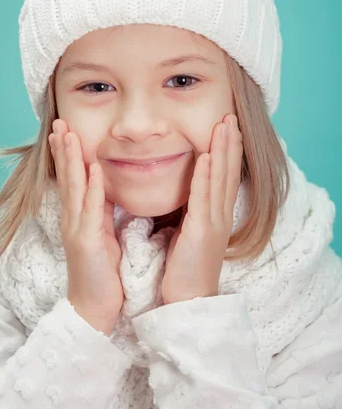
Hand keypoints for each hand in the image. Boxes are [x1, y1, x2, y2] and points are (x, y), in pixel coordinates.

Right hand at [49, 119, 122, 335]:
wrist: (95, 307)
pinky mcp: (87, 241)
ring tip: (69, 134)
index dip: (68, 154)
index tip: (66, 130)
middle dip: (63, 148)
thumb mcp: (102, 234)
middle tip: (58, 122)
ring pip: (74, 187)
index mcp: (78, 216)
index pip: (71, 178)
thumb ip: (101, 211)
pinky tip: (94, 169)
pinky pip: (91, 209)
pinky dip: (92, 188)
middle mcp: (72, 218)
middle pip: (67, 176)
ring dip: (72, 159)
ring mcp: (76, 228)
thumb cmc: (101, 271)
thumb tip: (106, 188)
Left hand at [161, 114, 242, 304]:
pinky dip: (204, 176)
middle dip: (229, 143)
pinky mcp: (201, 233)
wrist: (188, 301)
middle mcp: (220, 215)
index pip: (225, 176)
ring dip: (221, 150)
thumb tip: (187, 192)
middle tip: (230, 116)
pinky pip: (202, 199)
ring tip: (223, 126)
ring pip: (219, 179)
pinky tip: (205, 157)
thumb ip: (193, 211)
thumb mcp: (191, 233)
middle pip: (227, 172)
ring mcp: (213, 223)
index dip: (229, 151)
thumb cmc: (186, 268)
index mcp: (217, 215)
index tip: (228, 128)